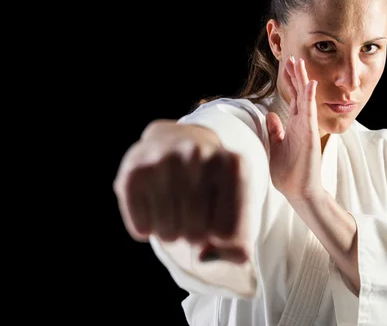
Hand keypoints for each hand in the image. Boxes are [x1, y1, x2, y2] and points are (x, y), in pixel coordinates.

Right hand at [113, 120, 248, 262]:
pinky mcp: (133, 172)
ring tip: (175, 206)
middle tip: (193, 210)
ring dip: (172, 232)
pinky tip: (154, 202)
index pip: (229, 235)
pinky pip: (142, 229)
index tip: (219, 217)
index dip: (222, 238)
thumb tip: (203, 258)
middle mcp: (200, 155)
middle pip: (196, 235)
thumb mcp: (237, 209)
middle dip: (195, 233)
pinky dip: (148, 227)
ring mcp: (165, 160)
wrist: (175, 143)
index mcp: (234, 165)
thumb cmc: (211, 188)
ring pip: (168, 234)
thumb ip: (237, 247)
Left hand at [266, 55, 322, 201]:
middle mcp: (301, 123)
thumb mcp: (276, 146)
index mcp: (293, 125)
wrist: (299, 191)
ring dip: (302, 80)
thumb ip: (275, 130)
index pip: (292, 98)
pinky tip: (310, 84)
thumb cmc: (289, 173)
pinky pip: (309, 112)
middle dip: (295, 75)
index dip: (289, 82)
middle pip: (299, 94)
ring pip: (304, 98)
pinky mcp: (309, 134)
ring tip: (299, 63)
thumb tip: (269, 115)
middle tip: (293, 56)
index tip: (286, 66)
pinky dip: (309, 97)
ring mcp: (306, 127)